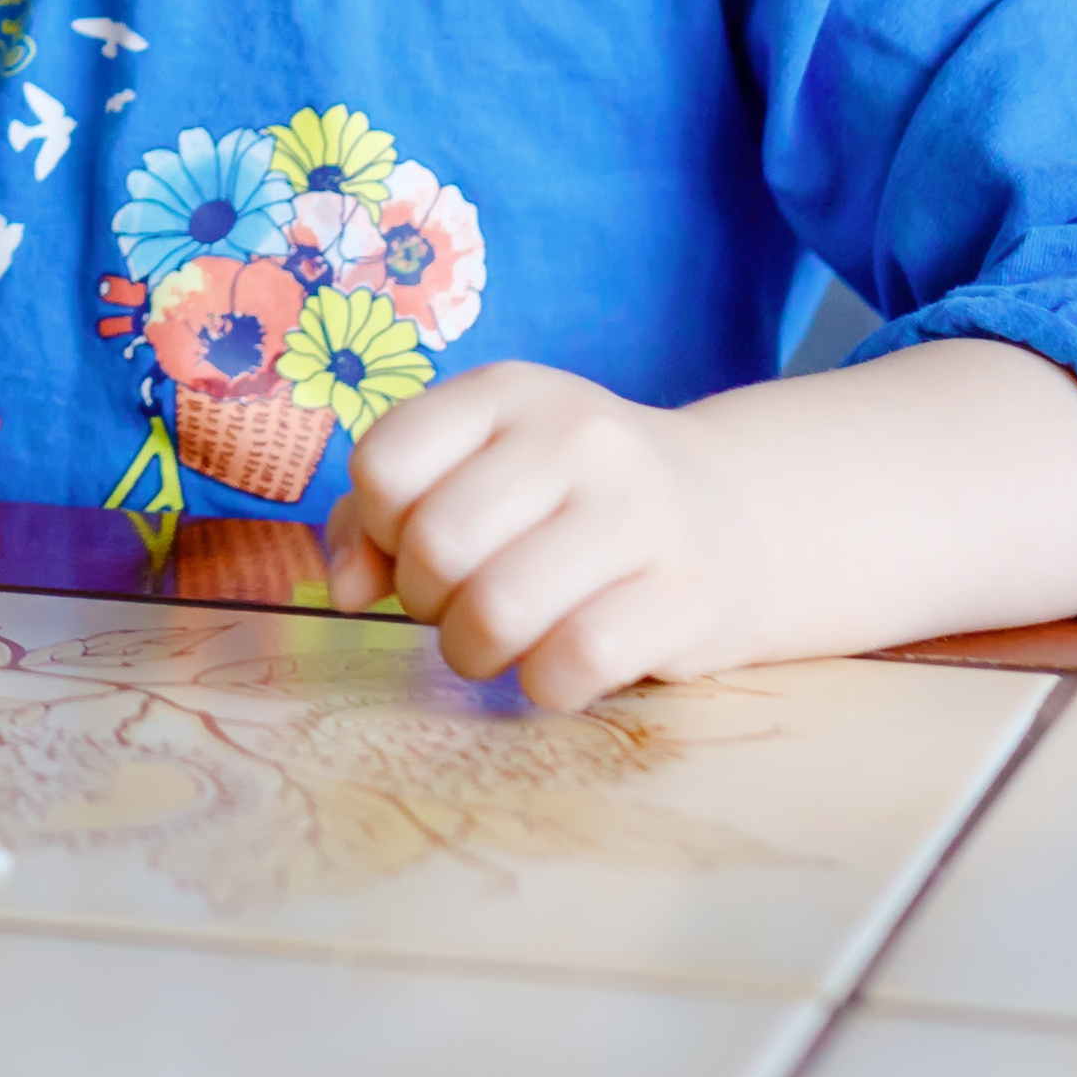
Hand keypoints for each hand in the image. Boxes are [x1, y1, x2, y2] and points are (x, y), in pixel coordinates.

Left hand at [320, 363, 758, 709]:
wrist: (730, 514)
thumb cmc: (562, 500)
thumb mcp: (472, 470)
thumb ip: (378, 519)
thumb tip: (346, 589)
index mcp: (506, 392)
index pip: (384, 466)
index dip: (379, 529)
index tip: (415, 544)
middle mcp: (576, 434)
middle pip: (438, 547)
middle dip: (425, 601)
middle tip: (456, 605)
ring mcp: (640, 508)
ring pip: (498, 611)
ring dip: (474, 652)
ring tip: (497, 642)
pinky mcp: (688, 591)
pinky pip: (574, 661)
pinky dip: (544, 684)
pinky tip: (556, 667)